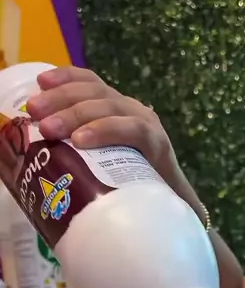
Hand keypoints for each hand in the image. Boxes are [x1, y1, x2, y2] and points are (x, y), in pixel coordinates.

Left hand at [26, 66, 204, 220]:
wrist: (169, 210)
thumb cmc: (127, 189)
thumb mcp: (95, 163)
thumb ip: (72, 151)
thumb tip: (31, 148)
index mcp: (114, 109)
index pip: (90, 82)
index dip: (65, 77)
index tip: (39, 83)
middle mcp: (130, 109)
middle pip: (93, 91)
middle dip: (60, 98)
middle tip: (34, 113)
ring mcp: (145, 123)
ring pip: (108, 106)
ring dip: (75, 115)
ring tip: (50, 130)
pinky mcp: (158, 143)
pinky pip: (131, 129)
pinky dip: (104, 131)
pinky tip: (81, 141)